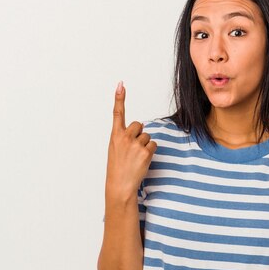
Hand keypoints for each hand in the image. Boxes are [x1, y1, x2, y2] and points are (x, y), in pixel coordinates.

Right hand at [105, 81, 156, 201]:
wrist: (120, 185)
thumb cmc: (117, 168)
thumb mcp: (115, 149)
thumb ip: (123, 137)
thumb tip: (138, 130)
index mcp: (115, 135)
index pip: (117, 113)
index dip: (119, 98)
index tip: (121, 85)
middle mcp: (124, 137)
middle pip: (139, 125)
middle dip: (139, 135)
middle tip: (132, 149)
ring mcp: (135, 144)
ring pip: (147, 136)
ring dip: (145, 146)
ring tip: (136, 158)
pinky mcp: (145, 151)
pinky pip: (153, 145)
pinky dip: (150, 152)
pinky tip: (142, 161)